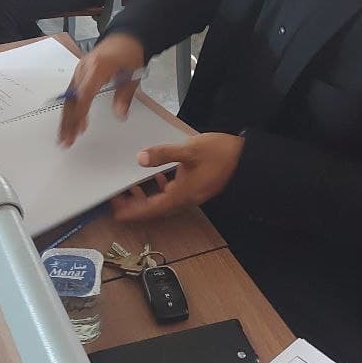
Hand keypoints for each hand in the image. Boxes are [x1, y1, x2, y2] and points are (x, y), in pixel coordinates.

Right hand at [58, 32, 145, 145]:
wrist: (126, 38)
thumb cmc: (130, 54)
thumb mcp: (132, 76)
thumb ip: (124, 96)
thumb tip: (120, 114)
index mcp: (98, 67)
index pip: (85, 93)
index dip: (81, 112)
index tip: (78, 128)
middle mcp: (85, 67)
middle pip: (72, 98)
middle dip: (68, 120)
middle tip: (67, 139)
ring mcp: (80, 69)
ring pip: (69, 97)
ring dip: (66, 118)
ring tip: (65, 136)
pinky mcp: (80, 72)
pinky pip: (72, 92)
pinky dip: (70, 108)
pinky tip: (71, 122)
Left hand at [110, 134, 244, 221]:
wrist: (246, 159)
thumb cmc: (220, 154)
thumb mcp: (189, 151)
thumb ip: (164, 154)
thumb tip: (140, 158)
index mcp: (180, 196)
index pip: (149, 210)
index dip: (131, 211)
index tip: (115, 210)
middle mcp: (184, 200)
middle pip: (153, 208)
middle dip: (133, 204)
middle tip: (115, 196)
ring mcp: (190, 195)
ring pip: (161, 201)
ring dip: (144, 196)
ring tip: (129, 186)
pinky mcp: (194, 187)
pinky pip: (170, 193)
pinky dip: (158, 187)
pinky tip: (156, 175)